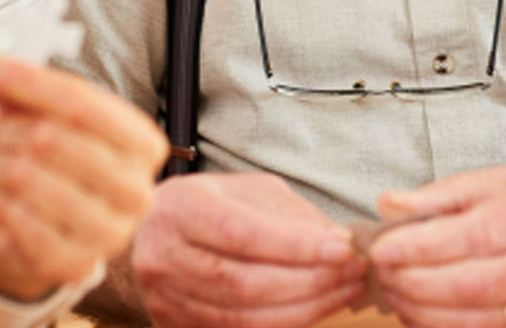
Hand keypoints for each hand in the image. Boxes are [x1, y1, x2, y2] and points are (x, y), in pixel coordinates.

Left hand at [0, 57, 168, 299]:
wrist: (54, 226)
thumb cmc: (56, 161)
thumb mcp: (48, 113)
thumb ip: (22, 83)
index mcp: (144, 144)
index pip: (80, 102)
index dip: (27, 82)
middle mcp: (138, 191)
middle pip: (52, 138)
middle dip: (11, 130)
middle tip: (1, 134)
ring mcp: (111, 234)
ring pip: (28, 179)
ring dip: (2, 167)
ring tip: (6, 167)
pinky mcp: (75, 265)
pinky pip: (17, 223)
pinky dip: (0, 206)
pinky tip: (4, 199)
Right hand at [130, 171, 367, 327]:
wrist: (149, 237)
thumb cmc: (206, 208)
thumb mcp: (244, 191)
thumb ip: (288, 214)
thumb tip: (337, 242)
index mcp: (180, 209)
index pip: (243, 233)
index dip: (297, 246)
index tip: (344, 248)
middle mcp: (166, 257)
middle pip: (246, 282)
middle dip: (311, 281)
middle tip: (355, 272)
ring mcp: (168, 299)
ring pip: (246, 317)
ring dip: (307, 307)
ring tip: (346, 290)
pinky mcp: (178, 327)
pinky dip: (286, 323)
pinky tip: (318, 308)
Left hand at [370, 168, 505, 327]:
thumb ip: (446, 195)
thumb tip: (389, 205)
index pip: (477, 234)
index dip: (422, 247)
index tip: (382, 249)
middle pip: (477, 284)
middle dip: (416, 284)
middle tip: (382, 276)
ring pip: (485, 321)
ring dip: (428, 314)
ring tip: (397, 297)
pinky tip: (428, 317)